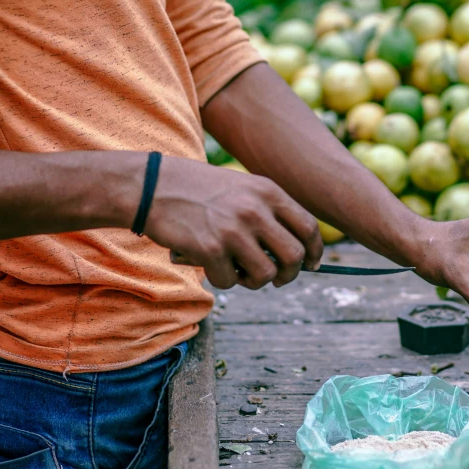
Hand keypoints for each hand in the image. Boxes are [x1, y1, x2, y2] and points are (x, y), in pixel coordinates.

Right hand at [143, 156, 322, 289]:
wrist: (153, 187)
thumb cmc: (199, 190)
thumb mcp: (242, 188)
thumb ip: (269, 211)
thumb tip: (295, 250)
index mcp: (268, 192)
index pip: (309, 227)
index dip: (315, 251)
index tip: (311, 264)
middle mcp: (255, 210)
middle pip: (295, 256)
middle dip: (289, 274)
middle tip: (277, 278)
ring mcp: (234, 230)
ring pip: (266, 274)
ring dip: (255, 281)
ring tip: (240, 272)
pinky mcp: (210, 249)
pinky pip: (230, 281)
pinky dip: (223, 280)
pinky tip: (212, 266)